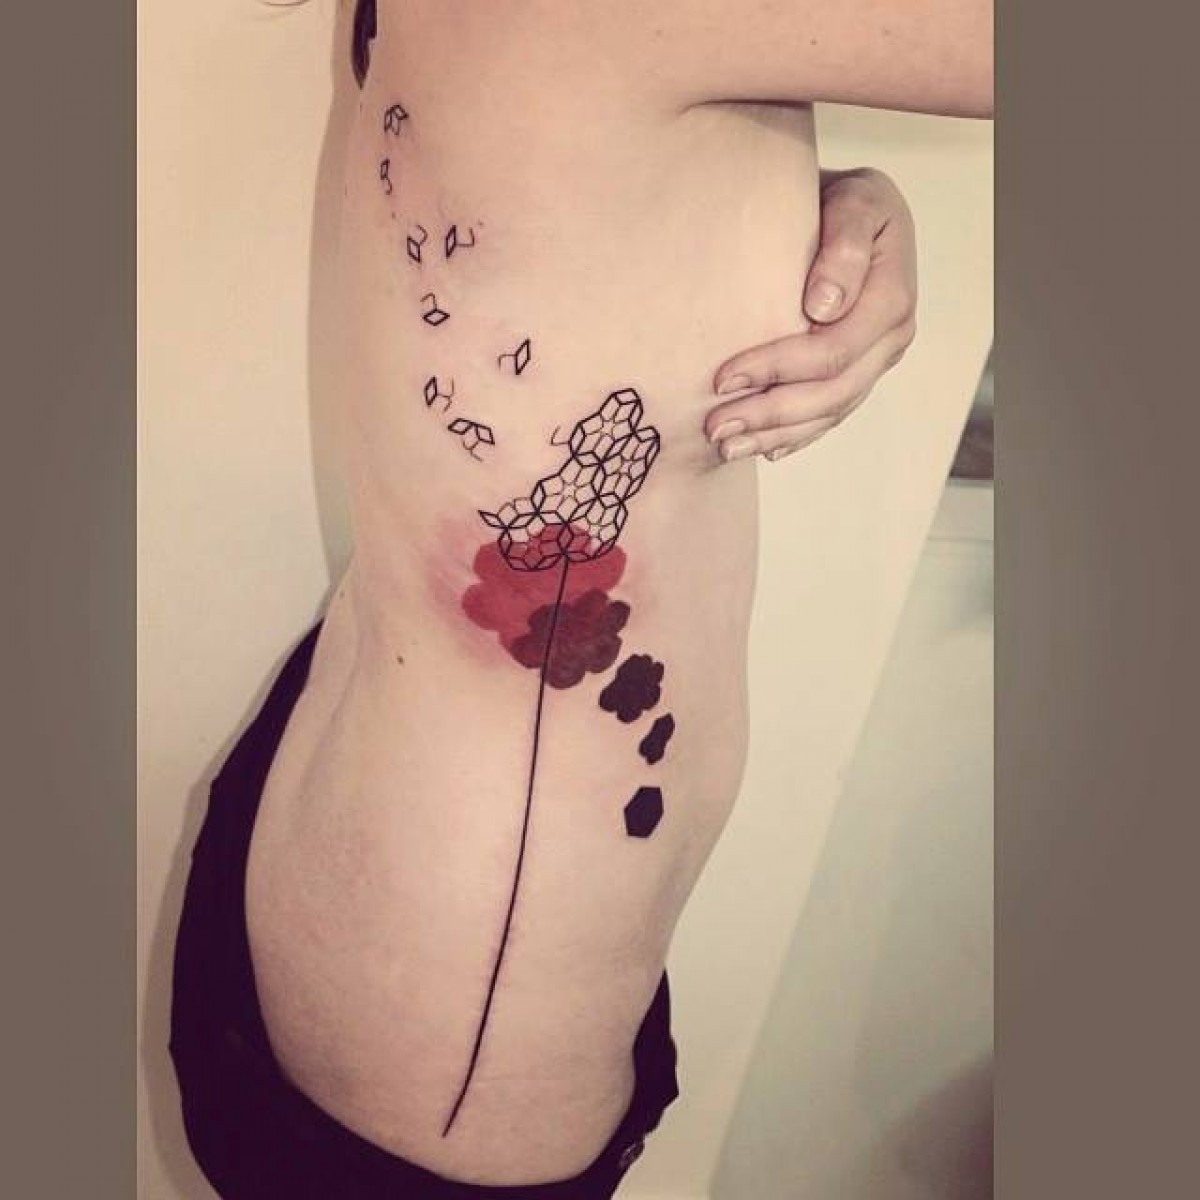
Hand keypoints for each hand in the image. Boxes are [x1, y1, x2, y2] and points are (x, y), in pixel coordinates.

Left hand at [706, 167, 918, 462]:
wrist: (855, 209)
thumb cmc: (846, 200)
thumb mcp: (854, 200)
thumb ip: (843, 247)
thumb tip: (823, 308)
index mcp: (891, 299)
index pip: (831, 351)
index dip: (776, 369)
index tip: (724, 377)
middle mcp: (890, 338)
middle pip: (830, 393)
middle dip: (770, 415)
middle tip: (715, 428)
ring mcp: (877, 360)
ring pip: (828, 412)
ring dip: (776, 434)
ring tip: (726, 447)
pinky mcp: (861, 372)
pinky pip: (831, 414)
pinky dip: (796, 435)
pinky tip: (764, 448)